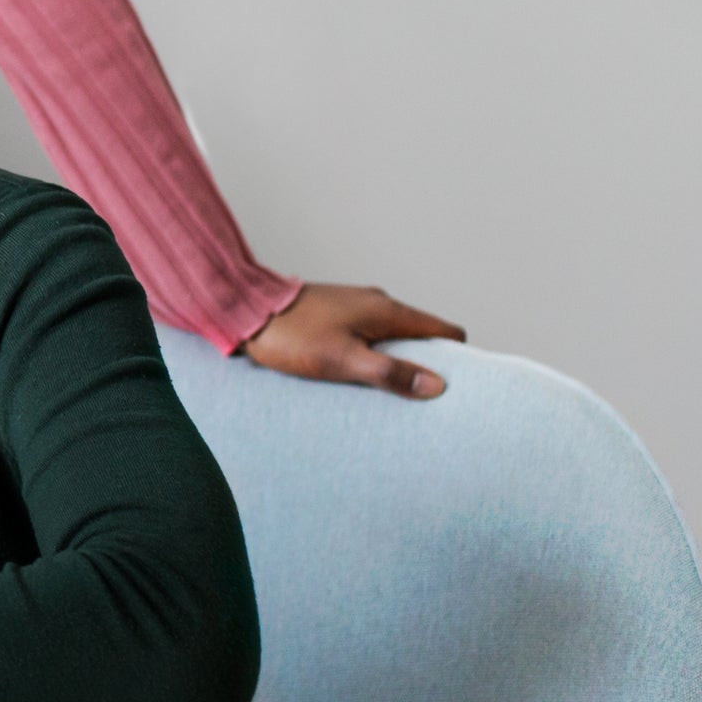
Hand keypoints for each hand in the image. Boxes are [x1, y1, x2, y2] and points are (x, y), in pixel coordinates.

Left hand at [239, 282, 468, 397]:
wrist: (245, 309)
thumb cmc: (292, 335)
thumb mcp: (344, 360)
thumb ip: (390, 372)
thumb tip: (437, 385)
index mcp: (387, 310)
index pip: (445, 330)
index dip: (457, 358)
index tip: (456, 385)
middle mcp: (377, 303)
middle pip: (422, 334)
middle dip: (427, 363)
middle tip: (421, 398)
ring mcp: (355, 306)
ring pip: (393, 335)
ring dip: (397, 360)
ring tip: (389, 392)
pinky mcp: (335, 313)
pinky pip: (369, 334)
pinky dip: (373, 353)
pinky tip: (357, 374)